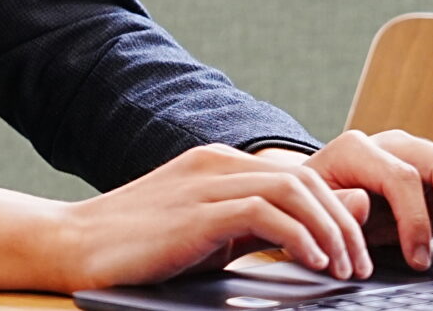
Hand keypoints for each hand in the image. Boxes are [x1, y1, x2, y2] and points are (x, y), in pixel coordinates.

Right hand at [0, 143, 375, 292]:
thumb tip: (321, 223)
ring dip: (330, 230)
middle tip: (359, 266)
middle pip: (305, 179)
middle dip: (343, 222)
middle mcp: (217, 163)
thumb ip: (266, 226)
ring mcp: (205, 183)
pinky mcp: (196, 212)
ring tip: (343, 270)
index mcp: (220, 165)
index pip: (300, 175)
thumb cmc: (141, 249)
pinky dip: (298, 237)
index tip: (352, 255)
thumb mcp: (215, 236)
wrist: (73, 246)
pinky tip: (312, 264)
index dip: (337, 211)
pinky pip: (264, 213)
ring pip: (293, 190)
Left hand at [261, 130, 432, 271]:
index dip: (415, 221)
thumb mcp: (316, 206)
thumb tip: (362, 202)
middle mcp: (397, 146)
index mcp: (361, 149)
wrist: (322, 193)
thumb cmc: (320, 202)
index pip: (403, 177)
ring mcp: (422, 156)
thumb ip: (336, 205)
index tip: (417, 259)